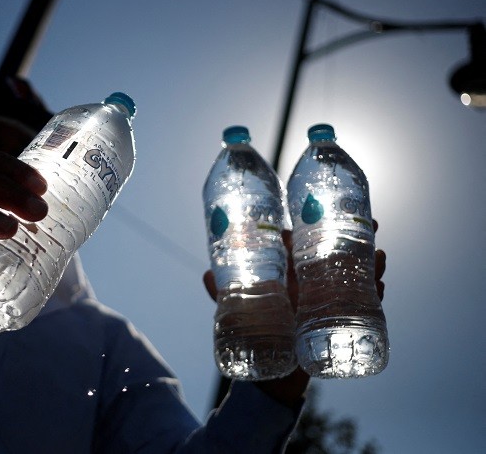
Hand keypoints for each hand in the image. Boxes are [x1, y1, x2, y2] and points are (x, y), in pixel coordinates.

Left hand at [203, 221, 386, 406]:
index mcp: (289, 276)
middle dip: (357, 238)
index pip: (304, 244)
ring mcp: (327, 303)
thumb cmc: (256, 337)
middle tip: (374, 222)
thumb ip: (221, 294)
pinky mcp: (340, 323)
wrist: (271, 377)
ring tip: (380, 255)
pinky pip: (362, 307)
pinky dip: (374, 296)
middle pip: (337, 255)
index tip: (326, 209)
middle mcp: (311, 285)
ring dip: (370, 265)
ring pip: (354, 277)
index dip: (316, 226)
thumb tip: (205, 273)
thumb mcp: (238, 313)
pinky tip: (382, 286)